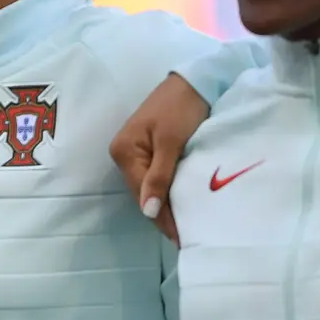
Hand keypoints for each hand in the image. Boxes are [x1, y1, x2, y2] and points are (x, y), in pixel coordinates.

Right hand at [109, 74, 210, 246]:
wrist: (195, 80)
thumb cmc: (182, 107)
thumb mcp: (171, 142)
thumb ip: (159, 177)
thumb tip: (148, 212)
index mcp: (124, 152)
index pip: (142, 194)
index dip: (162, 217)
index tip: (182, 238)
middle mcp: (124, 155)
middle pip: (143, 193)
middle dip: (164, 214)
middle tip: (189, 236)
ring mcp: (136, 152)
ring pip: (150, 187)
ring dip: (167, 204)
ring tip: (189, 224)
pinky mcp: (150, 150)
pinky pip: (156, 177)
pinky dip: (169, 190)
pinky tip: (183, 202)